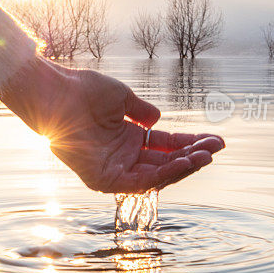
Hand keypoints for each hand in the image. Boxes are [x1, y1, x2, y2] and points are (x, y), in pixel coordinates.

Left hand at [0, 58, 223, 192]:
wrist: (57, 93)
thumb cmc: (83, 91)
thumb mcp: (121, 98)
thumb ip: (142, 111)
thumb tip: (157, 120)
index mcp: (128, 138)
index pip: (166, 146)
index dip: (190, 143)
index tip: (215, 140)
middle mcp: (122, 157)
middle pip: (165, 163)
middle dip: (193, 156)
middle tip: (216, 148)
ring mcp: (113, 170)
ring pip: (156, 175)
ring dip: (182, 167)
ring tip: (206, 156)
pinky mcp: (103, 180)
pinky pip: (139, 181)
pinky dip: (162, 174)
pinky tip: (183, 162)